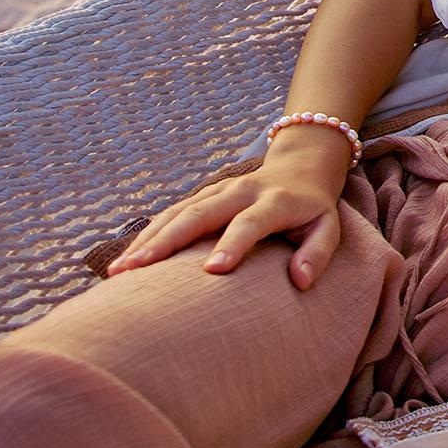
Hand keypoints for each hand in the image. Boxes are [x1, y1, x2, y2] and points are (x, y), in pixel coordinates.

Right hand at [105, 159, 344, 289]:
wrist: (300, 166)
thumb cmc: (313, 209)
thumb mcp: (328, 228)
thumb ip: (317, 253)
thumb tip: (299, 281)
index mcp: (273, 201)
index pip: (249, 223)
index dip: (233, 244)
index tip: (213, 270)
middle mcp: (240, 192)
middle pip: (199, 214)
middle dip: (167, 242)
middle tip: (137, 271)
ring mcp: (217, 191)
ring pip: (177, 212)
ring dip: (147, 240)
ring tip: (119, 272)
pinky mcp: (202, 195)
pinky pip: (170, 214)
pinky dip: (146, 235)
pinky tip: (124, 261)